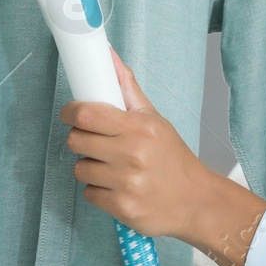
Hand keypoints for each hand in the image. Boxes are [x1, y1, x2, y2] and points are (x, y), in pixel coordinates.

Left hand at [60, 46, 211, 240]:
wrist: (195, 200)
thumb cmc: (172, 157)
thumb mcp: (154, 119)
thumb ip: (127, 88)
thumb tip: (109, 56)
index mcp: (139, 128)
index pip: (87, 114)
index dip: (71, 112)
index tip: (71, 113)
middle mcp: (132, 154)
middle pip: (76, 140)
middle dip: (80, 138)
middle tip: (95, 140)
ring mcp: (126, 183)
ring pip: (80, 168)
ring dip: (89, 166)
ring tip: (110, 166)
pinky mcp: (122, 208)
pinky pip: (89, 193)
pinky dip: (98, 190)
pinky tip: (116, 186)